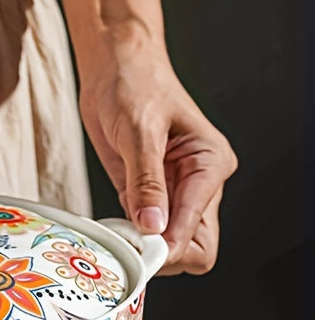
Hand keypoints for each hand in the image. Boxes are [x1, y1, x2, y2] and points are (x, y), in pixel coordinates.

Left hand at [78, 37, 237, 274]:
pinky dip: (128, 235)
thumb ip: (146, 181)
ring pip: (168, 241)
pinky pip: (143, 227)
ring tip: (116, 234)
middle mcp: (196, 182)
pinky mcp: (144, 190)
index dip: (170, 246)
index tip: (141, 254)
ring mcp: (171, 189)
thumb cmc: (134, 83)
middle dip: (163, 254)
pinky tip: (111, 228)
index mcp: (210, 164)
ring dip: (143, 246)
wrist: (113, 65)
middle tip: (128, 248)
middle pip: (194, 244)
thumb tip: (152, 226)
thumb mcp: (139, 131)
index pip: (201, 228)